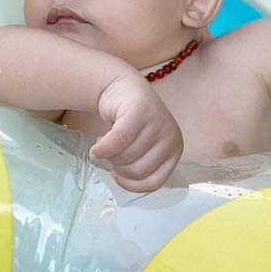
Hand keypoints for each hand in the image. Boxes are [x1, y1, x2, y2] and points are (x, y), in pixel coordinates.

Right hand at [89, 74, 183, 191]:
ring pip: (125, 156)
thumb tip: (128, 184)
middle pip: (137, 171)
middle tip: (111, 154)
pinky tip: (96, 146)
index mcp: (174, 150)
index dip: (131, 185)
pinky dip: (101, 148)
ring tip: (106, 142)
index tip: (117, 176)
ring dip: (108, 155)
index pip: (153, 182)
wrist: (122, 86)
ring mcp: (156, 123)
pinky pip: (117, 141)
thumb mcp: (144, 146)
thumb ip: (142, 165)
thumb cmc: (132, 121)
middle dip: (117, 166)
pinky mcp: (139, 112)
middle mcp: (170, 136)